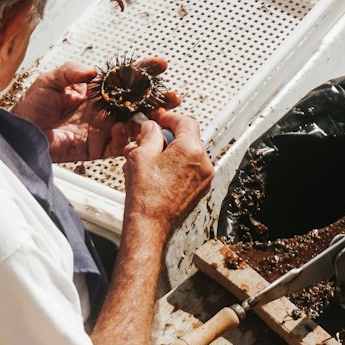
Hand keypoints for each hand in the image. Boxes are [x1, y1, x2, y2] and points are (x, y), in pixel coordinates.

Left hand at [15, 58, 178, 162]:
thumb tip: (91, 70)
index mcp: (94, 89)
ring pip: (132, 124)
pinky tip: (136, 131)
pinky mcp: (97, 148)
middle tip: (173, 96)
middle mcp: (102, 108)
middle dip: (156, 98)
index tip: (160, 64)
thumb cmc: (32, 106)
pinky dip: (129, 139)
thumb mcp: (49, 80)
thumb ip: (70, 71)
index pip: (123, 77)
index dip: (142, 70)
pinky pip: (119, 145)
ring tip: (164, 114)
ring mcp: (101, 128)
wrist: (21, 133)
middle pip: (135, 102)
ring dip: (150, 120)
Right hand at [123, 109, 213, 235]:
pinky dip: (174, 168)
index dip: (170, 119)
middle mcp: (203, 164)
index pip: (186, 122)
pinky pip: (188, 171)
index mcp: (192, 150)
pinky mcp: (198, 191)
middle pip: (187, 140)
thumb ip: (149, 135)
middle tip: (148, 142)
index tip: (160, 121)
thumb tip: (152, 128)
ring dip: (168, 154)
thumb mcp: (140, 155)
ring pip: (187, 156)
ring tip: (147, 161)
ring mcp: (203, 180)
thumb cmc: (146, 196)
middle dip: (166, 138)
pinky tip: (155, 174)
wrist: (150, 226)